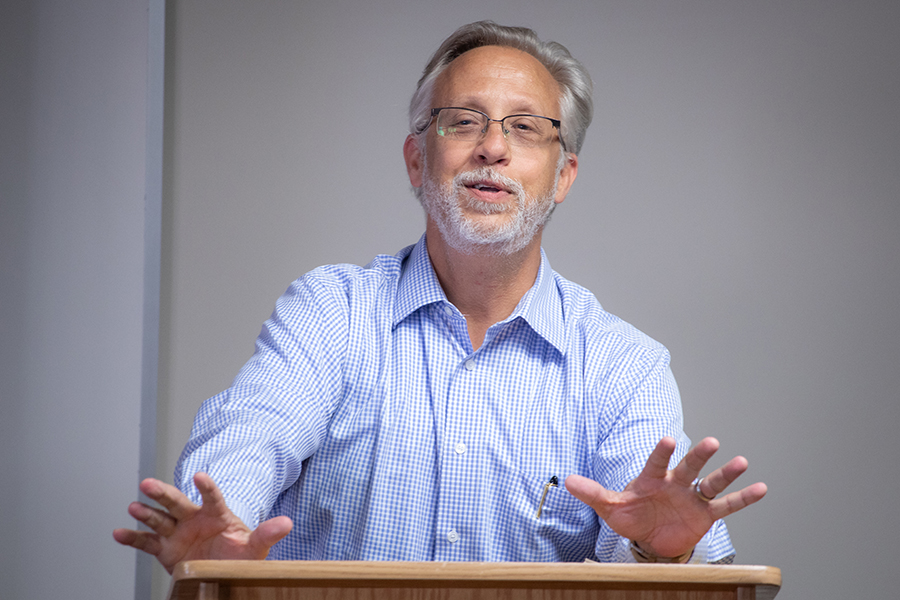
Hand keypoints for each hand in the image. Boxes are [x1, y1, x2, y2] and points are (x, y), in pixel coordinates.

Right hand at [113, 472, 291, 572]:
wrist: (223, 572)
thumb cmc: (239, 556)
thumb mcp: (255, 548)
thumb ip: (267, 534)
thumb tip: (287, 523)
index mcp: (217, 515)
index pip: (213, 497)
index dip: (207, 487)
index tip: (200, 476)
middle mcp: (194, 519)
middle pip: (178, 502)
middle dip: (163, 493)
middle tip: (148, 484)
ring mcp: (178, 533)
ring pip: (159, 519)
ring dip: (146, 513)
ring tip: (134, 507)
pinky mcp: (165, 549)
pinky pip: (146, 542)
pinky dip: (132, 537)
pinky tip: (119, 532)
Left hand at [566, 436, 766, 558]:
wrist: (649, 539)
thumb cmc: (631, 516)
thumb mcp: (610, 507)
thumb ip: (593, 493)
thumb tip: (567, 481)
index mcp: (651, 478)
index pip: (656, 462)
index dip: (662, 452)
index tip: (669, 439)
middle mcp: (675, 483)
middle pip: (688, 466)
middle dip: (698, 455)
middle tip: (712, 441)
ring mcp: (692, 497)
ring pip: (710, 483)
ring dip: (725, 474)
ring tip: (741, 461)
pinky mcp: (705, 514)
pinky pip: (726, 505)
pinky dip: (743, 498)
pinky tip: (761, 488)